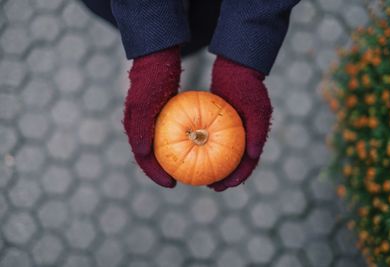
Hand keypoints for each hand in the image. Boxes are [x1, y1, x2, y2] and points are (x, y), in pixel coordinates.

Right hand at [123, 46, 180, 187]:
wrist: (157, 57)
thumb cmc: (151, 78)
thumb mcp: (144, 104)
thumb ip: (139, 130)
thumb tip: (141, 155)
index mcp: (133, 128)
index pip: (143, 159)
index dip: (155, 174)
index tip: (171, 184)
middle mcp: (141, 128)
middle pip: (152, 157)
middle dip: (164, 171)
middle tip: (182, 181)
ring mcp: (152, 121)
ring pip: (163, 147)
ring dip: (174, 160)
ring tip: (191, 169)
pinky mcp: (162, 114)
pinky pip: (172, 133)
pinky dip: (182, 143)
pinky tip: (198, 147)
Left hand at [208, 56, 272, 191]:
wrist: (237, 69)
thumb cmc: (248, 87)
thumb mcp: (257, 108)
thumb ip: (258, 132)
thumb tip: (254, 155)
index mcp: (255, 138)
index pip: (249, 164)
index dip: (238, 178)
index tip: (225, 186)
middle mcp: (245, 138)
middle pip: (236, 165)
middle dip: (225, 179)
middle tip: (211, 187)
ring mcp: (233, 132)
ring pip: (224, 155)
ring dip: (216, 168)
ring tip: (202, 177)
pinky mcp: (222, 125)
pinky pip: (213, 141)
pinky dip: (206, 150)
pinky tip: (192, 154)